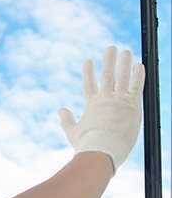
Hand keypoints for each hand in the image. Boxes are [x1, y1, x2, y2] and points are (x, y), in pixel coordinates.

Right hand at [58, 46, 144, 173]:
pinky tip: (139, 64)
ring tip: (126, 51)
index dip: (88, 72)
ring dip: (124, 62)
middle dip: (108, 60)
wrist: (103, 149)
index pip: (89, 84)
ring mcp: (119, 100)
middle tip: (111, 48)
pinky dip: (138, 74)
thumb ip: (66, 120)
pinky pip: (137, 85)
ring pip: (123, 76)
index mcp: (92, 105)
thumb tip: (59, 110)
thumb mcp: (72, 133)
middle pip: (107, 75)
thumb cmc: (87, 145)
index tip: (88, 62)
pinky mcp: (133, 104)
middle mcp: (105, 99)